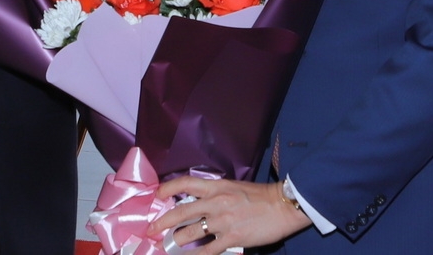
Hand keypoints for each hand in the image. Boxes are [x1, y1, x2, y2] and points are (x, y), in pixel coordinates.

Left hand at [146, 176, 310, 253]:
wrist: (281, 206)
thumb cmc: (259, 196)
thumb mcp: (233, 187)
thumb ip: (214, 193)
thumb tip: (197, 200)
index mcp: (216, 187)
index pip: (185, 183)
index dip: (168, 188)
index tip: (157, 195)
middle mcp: (216, 202)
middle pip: (181, 212)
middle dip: (162, 222)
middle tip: (150, 230)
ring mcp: (223, 222)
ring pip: (191, 233)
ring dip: (176, 240)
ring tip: (168, 245)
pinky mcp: (232, 238)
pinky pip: (208, 250)